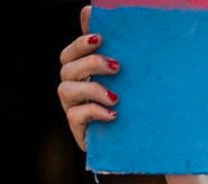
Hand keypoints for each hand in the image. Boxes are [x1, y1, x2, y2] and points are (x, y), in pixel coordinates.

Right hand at [58, 6, 119, 150]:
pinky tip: (113, 114)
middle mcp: (72, 89)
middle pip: (67, 68)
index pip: (69, 54)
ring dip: (92, 89)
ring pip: (66, 90)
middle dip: (91, 64)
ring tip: (116, 97)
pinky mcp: (78, 130)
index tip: (100, 38)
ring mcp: (72, 109)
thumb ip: (108, 50)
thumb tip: (90, 10)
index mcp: (79, 74)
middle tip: (117, 67)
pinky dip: (94, 112)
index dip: (80, 44)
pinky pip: (76, 116)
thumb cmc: (131, 107)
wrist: (140, 144)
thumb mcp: (125, 79)